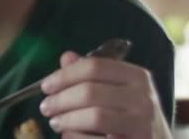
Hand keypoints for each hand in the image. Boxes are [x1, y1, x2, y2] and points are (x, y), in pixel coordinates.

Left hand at [39, 52, 171, 138]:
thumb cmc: (132, 117)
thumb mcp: (118, 90)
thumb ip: (92, 74)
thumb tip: (67, 57)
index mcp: (137, 76)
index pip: (94, 67)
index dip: (64, 75)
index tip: (46, 86)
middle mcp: (143, 98)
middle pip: (90, 91)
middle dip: (60, 100)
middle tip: (45, 107)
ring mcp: (143, 124)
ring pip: (94, 117)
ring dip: (67, 120)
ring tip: (55, 122)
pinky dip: (76, 137)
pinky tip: (68, 135)